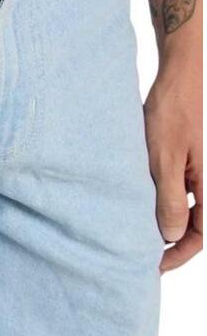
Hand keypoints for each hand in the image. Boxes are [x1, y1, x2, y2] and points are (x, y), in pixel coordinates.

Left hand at [144, 63, 202, 271]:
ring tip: (136, 228)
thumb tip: (169, 235)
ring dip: (166, 220)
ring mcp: (203, 168)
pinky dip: (166, 199)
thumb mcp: (164, 158)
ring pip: (188, 207)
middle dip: (171, 241)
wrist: (184, 70)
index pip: (202, 234)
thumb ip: (169, 199)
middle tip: (140, 252)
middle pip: (195, 224)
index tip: (153, 265)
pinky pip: (183, 188)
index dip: (178, 254)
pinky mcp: (193, 158)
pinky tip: (142, 200)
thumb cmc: (175, 109)